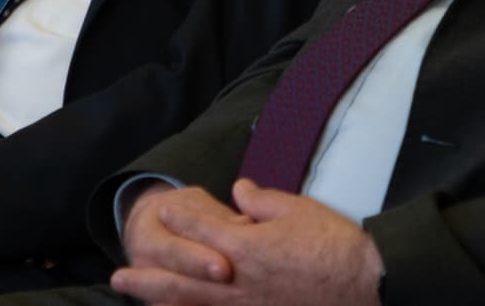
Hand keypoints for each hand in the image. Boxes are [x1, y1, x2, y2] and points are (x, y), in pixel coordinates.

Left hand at [112, 179, 382, 305]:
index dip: (180, 217)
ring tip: (138, 302)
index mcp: (245, 247)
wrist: (366, 283)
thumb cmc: (334, 244)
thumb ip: (261, 201)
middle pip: (182, 281)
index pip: (202, 228)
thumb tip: (239, 191)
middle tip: (117, 278)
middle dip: (148, 278)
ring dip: (162, 304)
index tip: (162, 210)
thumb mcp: (297, 209)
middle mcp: (238, 282)